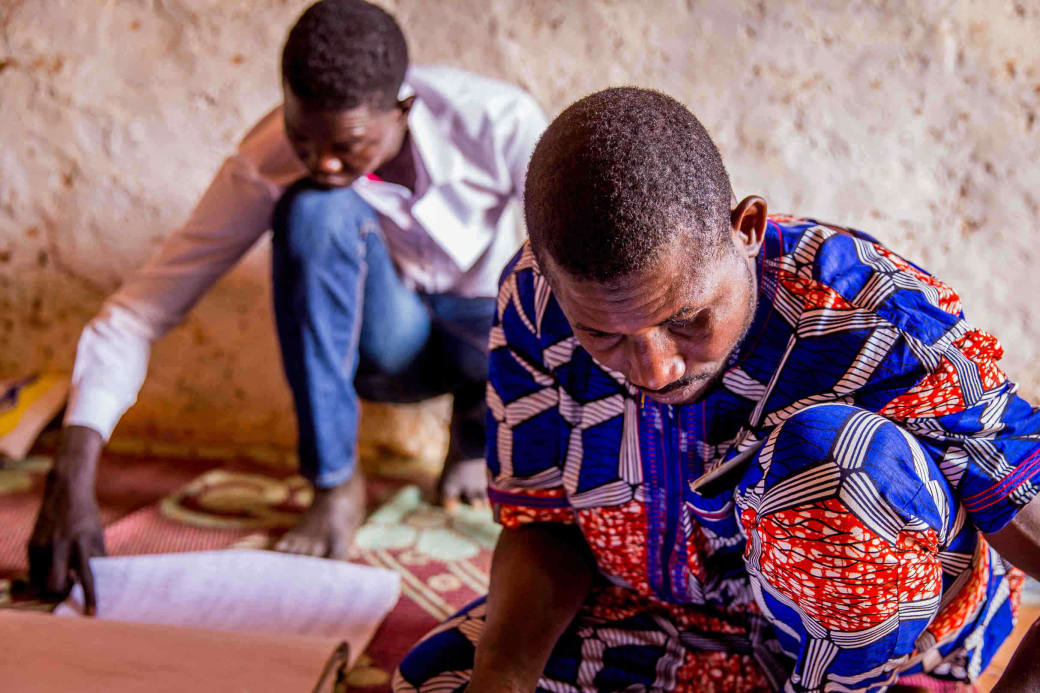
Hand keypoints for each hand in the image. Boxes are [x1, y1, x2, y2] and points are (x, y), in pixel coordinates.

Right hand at [27, 425, 104, 613]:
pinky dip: (43, 576)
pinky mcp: (31, 546)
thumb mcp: (98, 536)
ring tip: (63, 577)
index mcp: (82, 544)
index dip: (89, 597)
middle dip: (60, 596)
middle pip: (54, 586)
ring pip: (40, 582)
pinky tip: (53, 567)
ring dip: (51, 587)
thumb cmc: (86, 516)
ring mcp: (42, 546)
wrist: (66, 491)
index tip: (90, 614)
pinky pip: (34, 572)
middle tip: (69, 591)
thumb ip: (97, 560)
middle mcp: (60, 547)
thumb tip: (102, 585)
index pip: (86, 577)